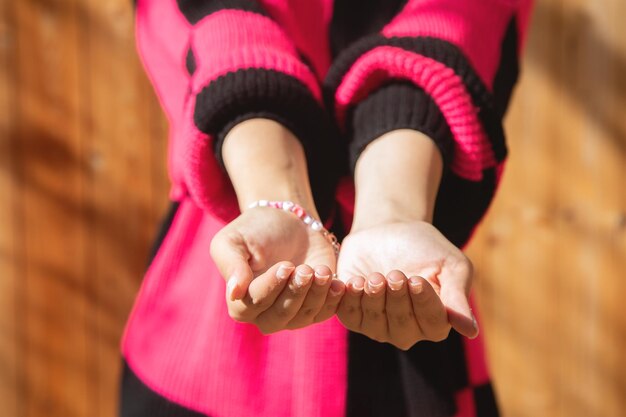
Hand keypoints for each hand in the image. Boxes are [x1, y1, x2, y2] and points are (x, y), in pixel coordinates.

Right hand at [210, 206, 344, 333]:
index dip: (270, 287)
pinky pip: (325, 312)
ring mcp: (292, 315)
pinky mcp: (316, 307)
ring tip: (322, 270)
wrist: (286, 222)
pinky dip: (333, 300)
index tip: (286, 265)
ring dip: (316, 295)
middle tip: (305, 268)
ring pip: (304, 316)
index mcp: (240, 302)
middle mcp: (264, 315)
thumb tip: (234, 292)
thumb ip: (232, 265)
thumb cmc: (254, 230)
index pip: (253, 304)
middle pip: (279, 317)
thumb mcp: (233, 241)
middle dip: (295, 293)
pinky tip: (338, 282)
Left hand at [335, 221, 477, 349]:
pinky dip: (350, 299)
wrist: (389, 229)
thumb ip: (458, 297)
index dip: (424, 303)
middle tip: (396, 273)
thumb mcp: (451, 266)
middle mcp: (407, 330)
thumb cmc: (426, 247)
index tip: (417, 279)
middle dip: (397, 299)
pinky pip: (348, 315)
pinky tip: (356, 280)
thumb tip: (470, 331)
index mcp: (436, 321)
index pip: (433, 323)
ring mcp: (377, 325)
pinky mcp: (352, 314)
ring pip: (374, 322)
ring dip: (374, 297)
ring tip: (376, 275)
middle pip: (402, 326)